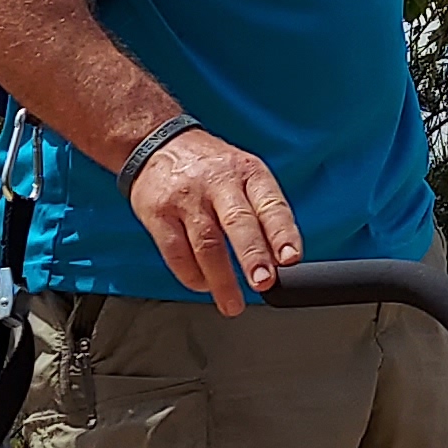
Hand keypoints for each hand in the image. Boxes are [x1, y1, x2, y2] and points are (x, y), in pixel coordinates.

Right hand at [127, 124, 301, 313]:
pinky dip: (192, 275)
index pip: (270, 204)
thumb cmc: (209, 168)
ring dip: (221, 279)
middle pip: (238, 222)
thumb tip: (281, 260)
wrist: (156, 144)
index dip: (282, 233)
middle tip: (263, 282)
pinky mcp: (158, 214)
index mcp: (247, 172)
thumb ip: (263, 212)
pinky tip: (203, 285)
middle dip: (253, 256)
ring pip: (206, 243)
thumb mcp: (244, 174)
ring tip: (233, 303)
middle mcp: (218, 182)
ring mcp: (186, 198)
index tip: (290, 258)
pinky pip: (176, 251)